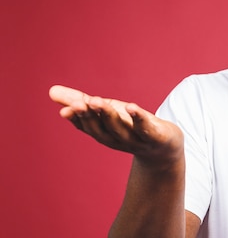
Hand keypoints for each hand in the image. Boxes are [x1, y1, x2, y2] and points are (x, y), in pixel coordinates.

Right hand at [49, 85, 182, 162]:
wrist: (165, 146)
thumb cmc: (132, 126)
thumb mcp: (107, 111)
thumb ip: (81, 102)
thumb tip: (51, 91)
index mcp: (104, 134)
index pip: (88, 127)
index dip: (78, 119)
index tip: (66, 110)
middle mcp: (118, 139)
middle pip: (101, 129)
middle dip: (90, 116)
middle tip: (79, 104)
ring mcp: (137, 140)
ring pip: (120, 129)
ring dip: (108, 115)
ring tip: (98, 101)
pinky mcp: (156, 137)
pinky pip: (146, 129)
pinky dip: (139, 119)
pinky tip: (132, 107)